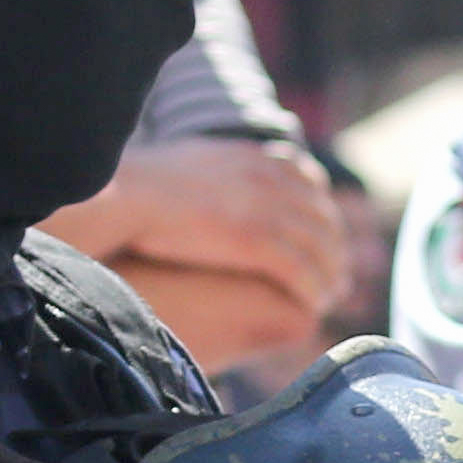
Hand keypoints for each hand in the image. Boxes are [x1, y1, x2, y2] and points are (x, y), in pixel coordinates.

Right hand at [51, 136, 352, 311]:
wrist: (124, 195)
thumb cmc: (139, 186)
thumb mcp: (190, 164)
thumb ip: (215, 173)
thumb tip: (210, 187)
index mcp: (255, 157)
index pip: (309, 180)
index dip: (321, 212)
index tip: (325, 236)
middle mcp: (270, 178)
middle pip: (322, 216)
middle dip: (334, 248)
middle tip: (338, 276)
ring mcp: (266, 207)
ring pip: (318, 246)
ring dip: (329, 274)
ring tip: (330, 297)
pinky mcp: (256, 239)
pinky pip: (301, 270)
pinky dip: (313, 289)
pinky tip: (315, 306)